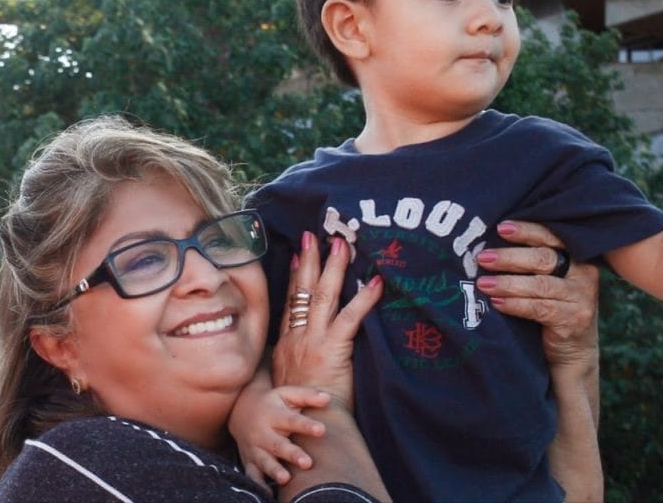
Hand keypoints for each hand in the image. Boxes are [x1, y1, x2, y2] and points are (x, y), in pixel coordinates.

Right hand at [229, 372, 331, 488]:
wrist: (240, 410)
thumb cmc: (273, 403)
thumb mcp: (287, 394)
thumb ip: (308, 395)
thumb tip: (328, 398)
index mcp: (275, 415)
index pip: (293, 421)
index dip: (307, 426)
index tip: (322, 430)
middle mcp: (263, 433)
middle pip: (278, 445)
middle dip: (292, 454)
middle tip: (308, 463)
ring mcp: (255, 448)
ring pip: (265, 461)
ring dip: (274, 471)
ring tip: (286, 479)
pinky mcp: (249, 461)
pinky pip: (252, 475)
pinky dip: (259, 484)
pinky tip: (268, 494)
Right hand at [272, 233, 382, 410]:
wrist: (307, 427)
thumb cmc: (303, 410)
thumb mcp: (289, 380)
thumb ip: (294, 359)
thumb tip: (302, 348)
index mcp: (287, 344)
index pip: (290, 302)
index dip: (294, 277)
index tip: (297, 254)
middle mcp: (297, 337)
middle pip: (303, 291)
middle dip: (309, 260)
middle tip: (313, 235)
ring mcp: (313, 341)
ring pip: (323, 296)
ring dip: (334, 267)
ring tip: (342, 244)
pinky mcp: (332, 348)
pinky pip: (350, 317)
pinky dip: (364, 298)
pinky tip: (376, 282)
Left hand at [475, 220, 598, 371]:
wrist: (574, 351)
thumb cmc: (554, 307)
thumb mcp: (550, 280)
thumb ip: (532, 262)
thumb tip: (491, 244)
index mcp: (577, 256)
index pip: (551, 236)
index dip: (526, 231)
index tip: (501, 228)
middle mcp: (584, 274)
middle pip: (543, 259)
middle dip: (510, 257)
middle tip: (483, 258)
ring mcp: (581, 298)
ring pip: (539, 285)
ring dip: (507, 283)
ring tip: (484, 283)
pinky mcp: (573, 320)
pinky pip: (539, 309)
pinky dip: (515, 304)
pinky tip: (497, 303)